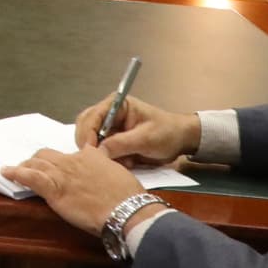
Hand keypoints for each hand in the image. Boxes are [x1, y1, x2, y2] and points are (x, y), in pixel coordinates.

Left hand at [6, 146, 151, 237]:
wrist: (126, 209)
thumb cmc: (128, 197)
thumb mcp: (120, 174)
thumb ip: (107, 168)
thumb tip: (104, 167)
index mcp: (91, 156)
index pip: (71, 153)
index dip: (62, 160)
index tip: (60, 165)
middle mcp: (74, 161)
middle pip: (48, 155)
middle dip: (38, 159)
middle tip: (33, 166)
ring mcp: (62, 174)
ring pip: (37, 163)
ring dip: (24, 165)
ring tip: (15, 169)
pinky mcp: (54, 189)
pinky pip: (30, 177)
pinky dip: (16, 173)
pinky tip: (7, 172)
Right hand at [71, 95, 201, 168]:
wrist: (181, 141)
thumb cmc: (167, 132)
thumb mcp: (146, 138)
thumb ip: (121, 143)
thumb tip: (99, 151)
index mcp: (116, 105)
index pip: (92, 116)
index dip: (88, 134)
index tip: (90, 151)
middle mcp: (109, 114)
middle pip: (85, 127)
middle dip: (91, 145)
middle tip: (99, 160)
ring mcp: (110, 128)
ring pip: (91, 141)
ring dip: (101, 154)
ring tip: (121, 161)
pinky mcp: (113, 141)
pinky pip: (102, 151)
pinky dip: (109, 159)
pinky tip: (125, 162)